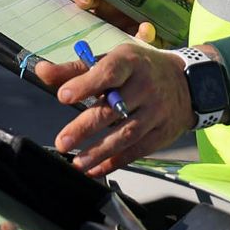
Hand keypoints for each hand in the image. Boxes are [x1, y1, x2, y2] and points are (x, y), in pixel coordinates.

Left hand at [34, 42, 198, 175]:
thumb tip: (41, 71)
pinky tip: (95, 169)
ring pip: (126, 135)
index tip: (63, 96)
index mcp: (130, 62)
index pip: (108, 72)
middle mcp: (145, 86)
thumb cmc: (140, 70)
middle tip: (62, 141)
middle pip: (113, 109)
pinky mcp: (162, 133)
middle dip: (85, 127)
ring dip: (99, 151)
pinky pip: (137, 150)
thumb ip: (75, 69)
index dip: (86, 84)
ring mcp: (156, 111)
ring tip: (77, 162)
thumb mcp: (112, 60)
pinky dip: (115, 162)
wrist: (187, 83)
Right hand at [73, 0, 196, 42]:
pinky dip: (142, 37)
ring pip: (116, 34)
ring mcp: (134, 29)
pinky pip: (140, 44)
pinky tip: (148, 28)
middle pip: (98, 17)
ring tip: (135, 22)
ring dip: (116, 31)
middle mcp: (122, 13)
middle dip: (91, 15)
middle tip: (93, 7)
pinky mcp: (150, 43)